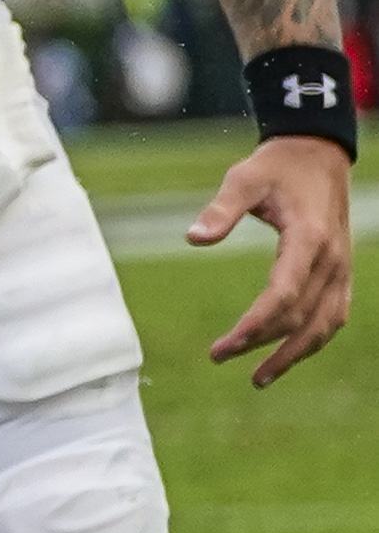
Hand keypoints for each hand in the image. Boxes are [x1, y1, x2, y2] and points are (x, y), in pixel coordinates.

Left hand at [190, 139, 353, 387]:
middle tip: (219, 357)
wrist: (318, 154)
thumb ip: (220, 210)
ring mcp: (341, 268)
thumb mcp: (243, 179)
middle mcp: (331, 260)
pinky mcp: (341, 271)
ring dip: (293, 355)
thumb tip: (192, 239)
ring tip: (259, 378)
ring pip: (324, 325)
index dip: (256, 325)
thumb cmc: (276, 166)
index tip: (226, 345)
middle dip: (263, 345)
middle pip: (301, 317)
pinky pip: (333, 315)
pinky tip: (288, 354)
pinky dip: (313, 339)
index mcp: (308, 239)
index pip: (284, 295)